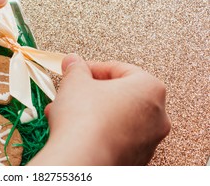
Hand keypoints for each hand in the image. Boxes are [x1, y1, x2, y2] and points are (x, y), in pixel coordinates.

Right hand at [28, 54, 170, 164]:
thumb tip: (73, 62)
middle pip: (119, 94)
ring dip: (90, 111)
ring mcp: (148, 141)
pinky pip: (114, 137)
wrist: (82, 161)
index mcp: (150, 88)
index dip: (93, 67)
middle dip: (90, 91)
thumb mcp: (75, 81)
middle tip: (73, 89)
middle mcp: (156, 116)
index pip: (120, 68)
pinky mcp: (135, 159)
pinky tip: (73, 130)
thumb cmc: (85, 120)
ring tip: (66, 111)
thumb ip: (76, 68)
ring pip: (115, 117)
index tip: (77, 69)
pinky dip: (96, 131)